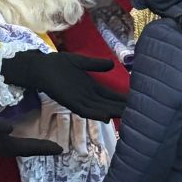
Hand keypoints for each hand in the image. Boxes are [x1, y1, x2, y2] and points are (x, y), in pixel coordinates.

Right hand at [0, 104, 62, 157]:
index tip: (60, 150)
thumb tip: (9, 128)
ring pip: (19, 145)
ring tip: (46, 143)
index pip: (26, 148)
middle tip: (59, 148)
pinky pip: (12, 139)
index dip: (43, 148)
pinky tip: (23, 132)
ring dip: (33, 145)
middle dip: (41, 149)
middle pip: (26, 149)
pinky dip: (22, 138)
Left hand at [1, 50, 126, 121]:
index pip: (111, 96)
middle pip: (108, 104)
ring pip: (100, 109)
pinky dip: (96, 114)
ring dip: (113, 114)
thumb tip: (112, 64)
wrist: (40, 67)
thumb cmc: (57, 65)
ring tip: (128, 118)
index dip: (123, 99)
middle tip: (142, 115)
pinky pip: (85, 110)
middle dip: (122, 109)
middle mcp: (87, 96)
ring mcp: (79, 100)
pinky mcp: (70, 102)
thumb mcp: (80, 62)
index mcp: (91, 87)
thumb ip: (95, 64)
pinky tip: (107, 117)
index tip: (138, 102)